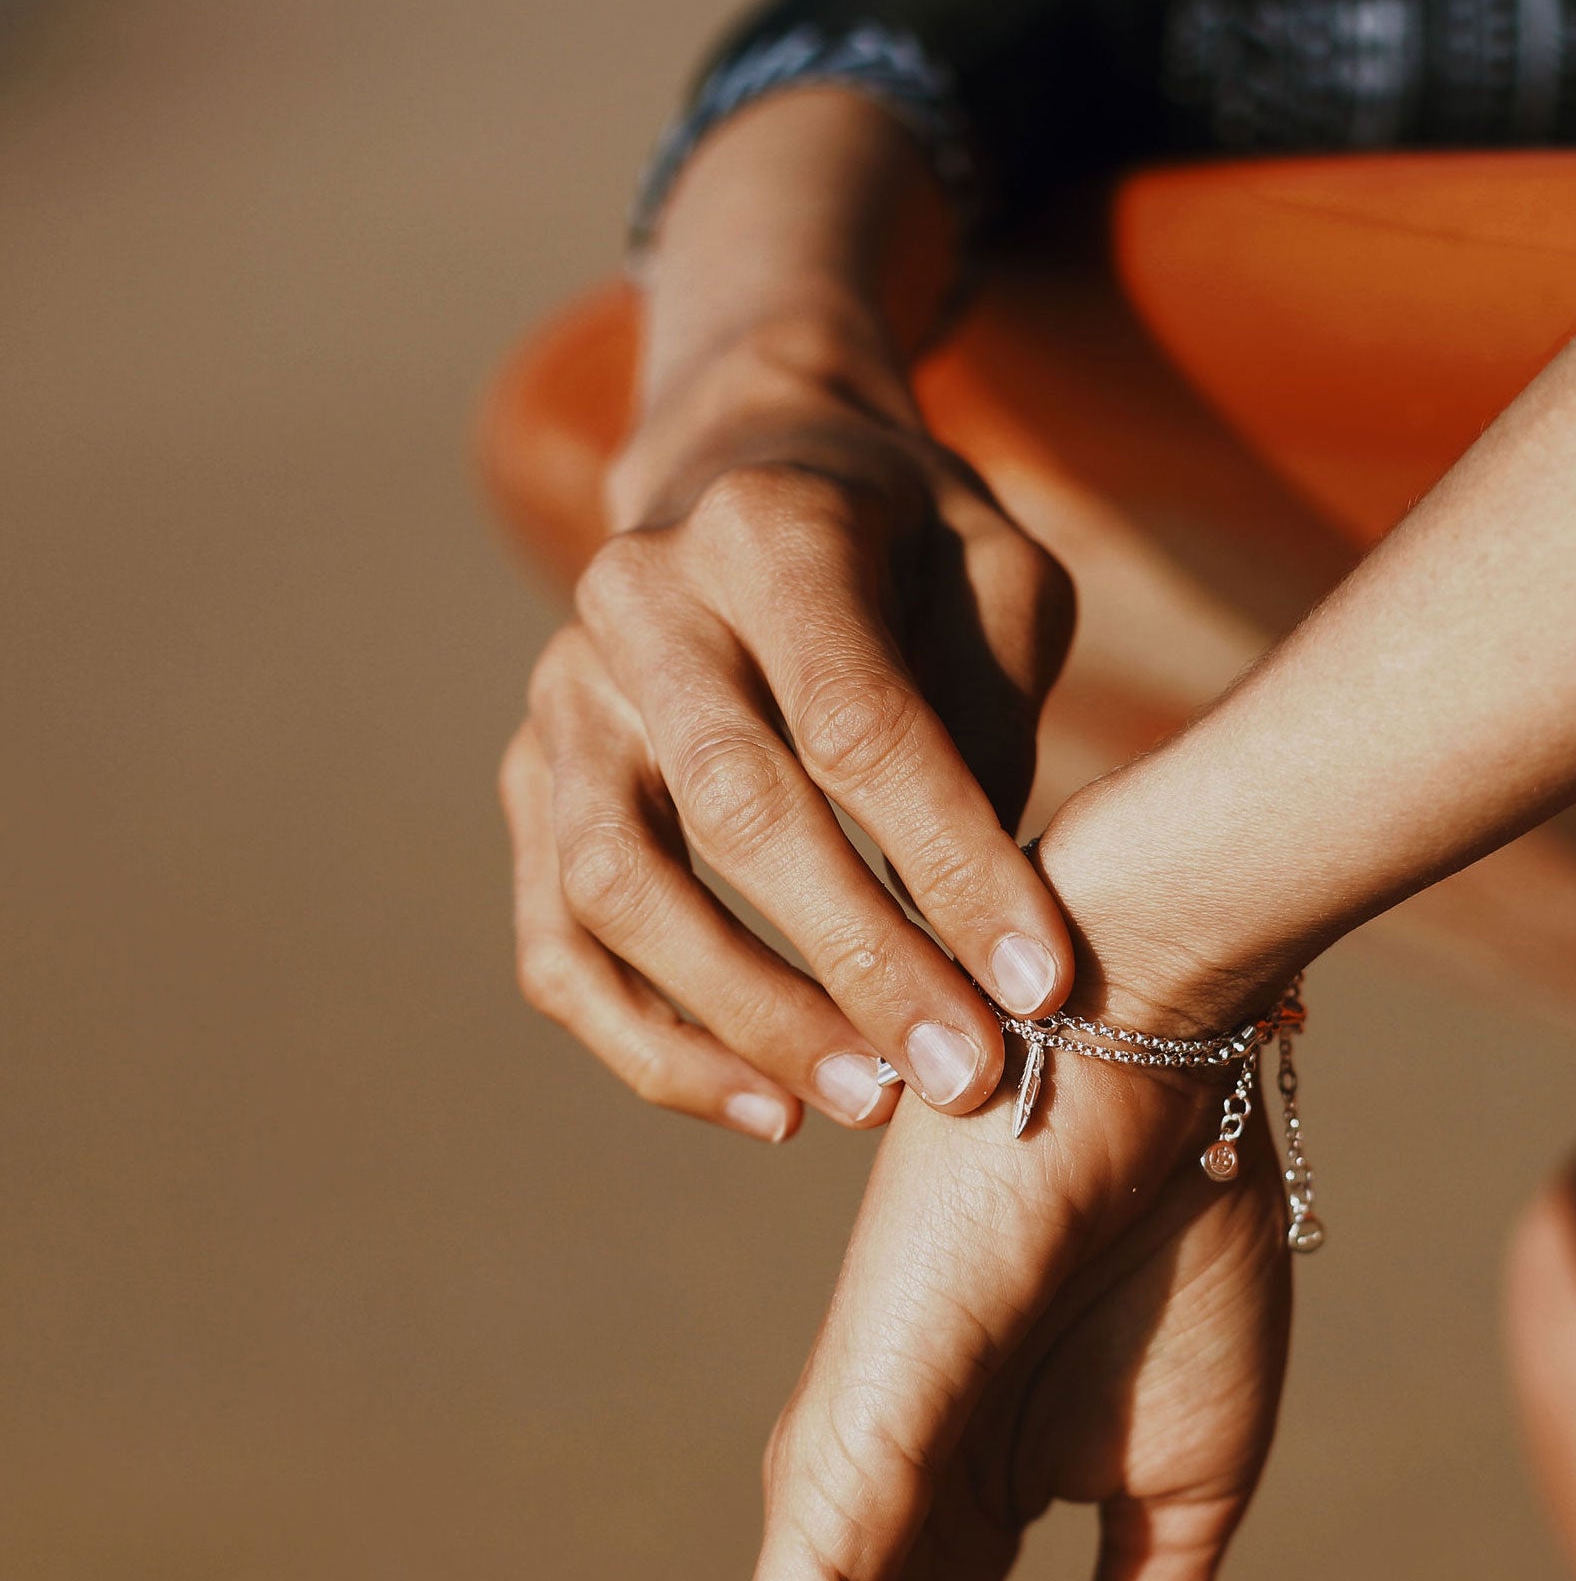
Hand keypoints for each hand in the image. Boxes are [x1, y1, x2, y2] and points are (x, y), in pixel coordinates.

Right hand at [502, 323, 1077, 1142]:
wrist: (748, 470)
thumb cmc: (910, 546)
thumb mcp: (999, 572)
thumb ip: (993, 713)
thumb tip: (973, 909)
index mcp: (764, 531)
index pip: (856, 722)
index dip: (951, 862)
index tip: (1041, 983)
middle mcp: (636, 606)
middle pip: (737, 814)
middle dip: (861, 964)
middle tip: (964, 1077)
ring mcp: (562, 698)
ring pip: (620, 892)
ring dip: (750, 1019)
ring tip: (872, 1101)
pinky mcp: (529, 784)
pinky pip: (561, 946)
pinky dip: (653, 1046)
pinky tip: (769, 1110)